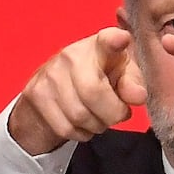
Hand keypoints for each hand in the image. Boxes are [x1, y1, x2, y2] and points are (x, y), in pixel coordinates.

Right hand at [9, 28, 146, 154]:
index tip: (122, 39)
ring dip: (97, 125)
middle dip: (112, 113)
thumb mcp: (121, 77)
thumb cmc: (98, 80)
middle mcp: (71, 55)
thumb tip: (137, 96)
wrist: (54, 93)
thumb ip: (133, 84)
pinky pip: (65, 127)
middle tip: (117, 114)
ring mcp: (50, 74)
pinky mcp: (35, 94)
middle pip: (93, 92)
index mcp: (99, 47)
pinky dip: (81, 133)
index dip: (114, 40)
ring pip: (79, 115)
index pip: (107, 40)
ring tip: (99, 117)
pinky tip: (82, 123)